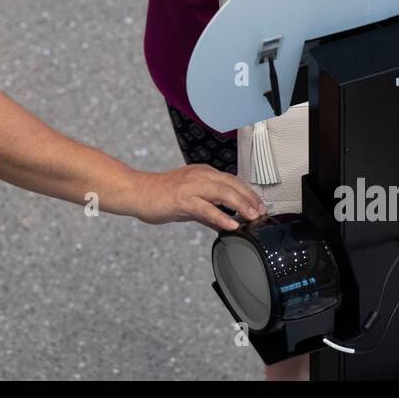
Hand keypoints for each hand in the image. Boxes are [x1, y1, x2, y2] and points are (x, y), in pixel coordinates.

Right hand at [130, 164, 266, 231]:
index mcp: (203, 173)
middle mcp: (199, 176)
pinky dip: (220, 216)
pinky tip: (230, 224)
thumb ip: (209, 211)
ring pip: (222, 192)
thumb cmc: (161, 196)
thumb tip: (226, 223)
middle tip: (261, 212)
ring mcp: (190, 186)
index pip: (232, 180)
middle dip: (249, 198)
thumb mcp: (190, 201)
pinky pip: (205, 208)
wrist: (138, 193)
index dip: (248, 192)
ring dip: (240, 205)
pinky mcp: (181, 199)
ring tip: (252, 217)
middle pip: (231, 184)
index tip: (260, 205)